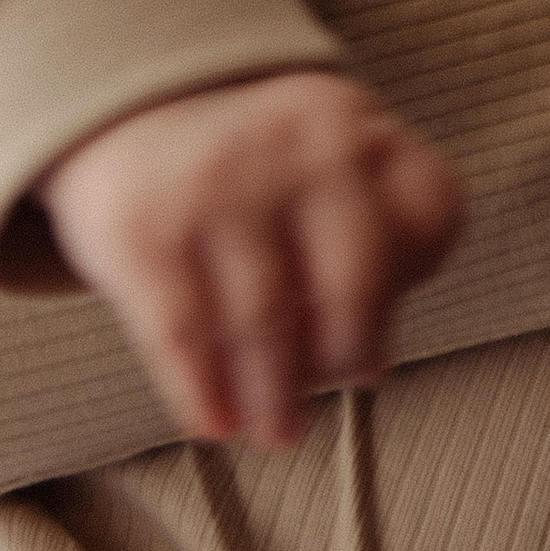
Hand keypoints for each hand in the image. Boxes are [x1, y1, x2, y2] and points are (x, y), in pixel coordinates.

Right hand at [37, 69, 465, 448]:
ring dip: (275, 398)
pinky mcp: (143, 232)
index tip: (376, 347)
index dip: (409, 287)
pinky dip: (203, 392)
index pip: (427, 212)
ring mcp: (214, 186)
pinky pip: (184, 335)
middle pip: (352, 282)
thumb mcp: (334, 159)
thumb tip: (369, 364)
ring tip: (278, 433)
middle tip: (335, 394)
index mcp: (351, 123)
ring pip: (265, 323)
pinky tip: (215, 424)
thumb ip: (383, 232)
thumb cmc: (259, 172)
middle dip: (345, 357)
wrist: (122, 117)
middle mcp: (291, 145)